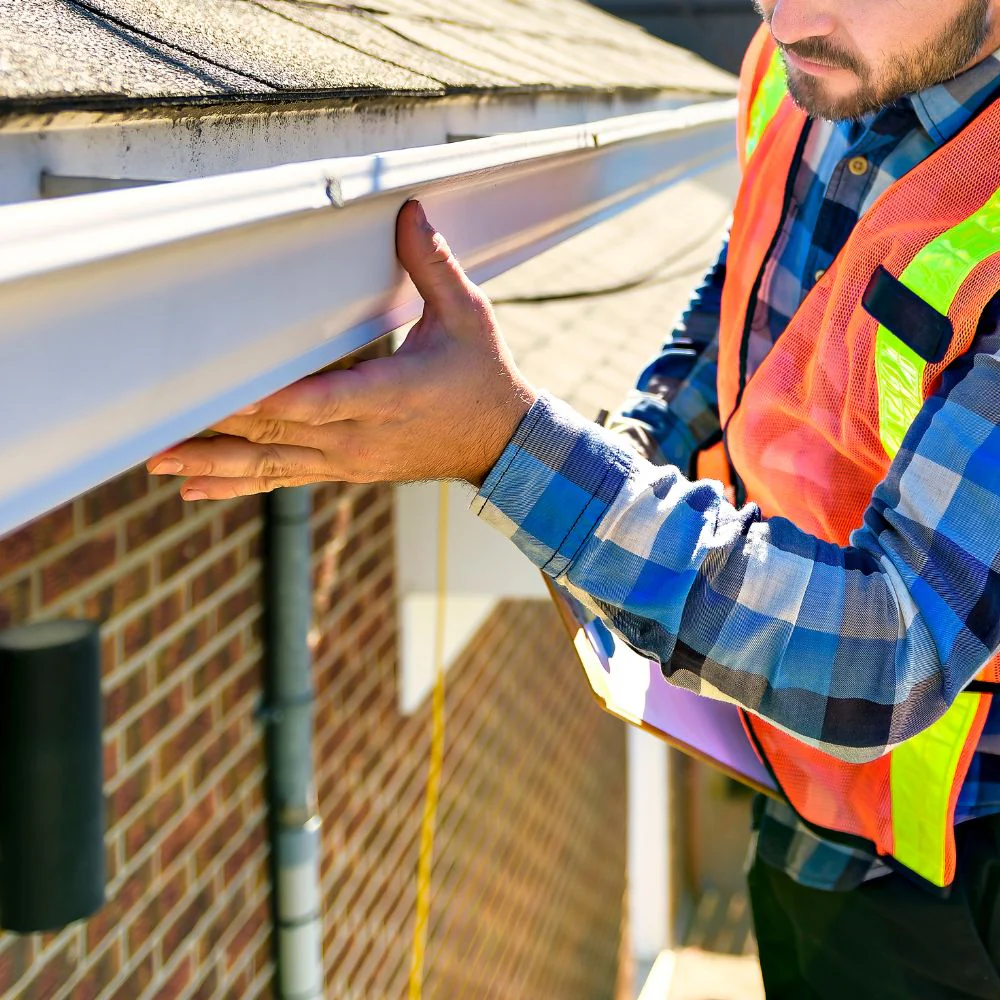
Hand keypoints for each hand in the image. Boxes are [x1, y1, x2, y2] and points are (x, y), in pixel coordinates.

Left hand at [146, 200, 537, 497]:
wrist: (502, 445)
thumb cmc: (484, 378)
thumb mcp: (470, 317)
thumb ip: (432, 266)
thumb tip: (407, 211)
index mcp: (391, 394)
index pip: (322, 400)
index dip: (273, 401)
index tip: (224, 398)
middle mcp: (362, 436)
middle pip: (281, 433)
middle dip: (220, 430)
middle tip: (160, 427)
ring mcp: (350, 459)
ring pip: (274, 464)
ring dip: (215, 465)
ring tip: (160, 464)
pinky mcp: (345, 469)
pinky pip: (285, 480)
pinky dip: (239, 487)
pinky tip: (196, 492)